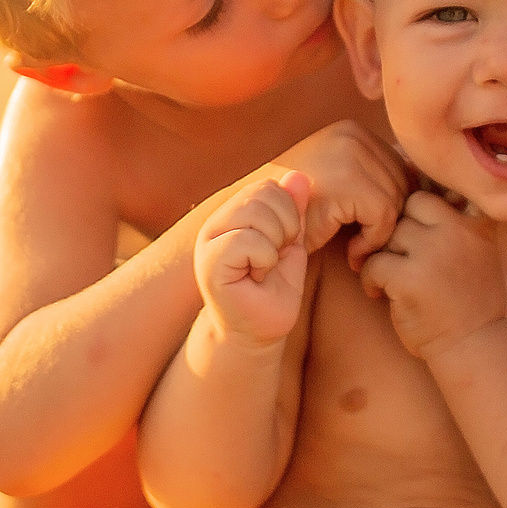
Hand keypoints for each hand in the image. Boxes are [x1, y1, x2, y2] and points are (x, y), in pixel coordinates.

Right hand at [196, 173, 312, 346]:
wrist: (258, 331)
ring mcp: (209, 242)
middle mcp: (215, 223)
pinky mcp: (209, 263)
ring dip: (275, 246)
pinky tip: (257, 278)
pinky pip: (247, 240)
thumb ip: (293, 211)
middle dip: (286, 228)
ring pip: (255, 215)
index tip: (283, 245)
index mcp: (233, 214)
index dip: (290, 214)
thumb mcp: (291, 243)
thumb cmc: (273, 289)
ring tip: (265, 268)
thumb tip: (297, 176)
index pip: (269, 186)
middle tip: (275, 258)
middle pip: (263, 195)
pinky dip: (265, 260)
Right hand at [266, 121, 407, 269]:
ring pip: (396, 201)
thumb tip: (423, 178)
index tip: (371, 232)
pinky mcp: (346, 181)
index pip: (401, 169)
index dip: (394, 206)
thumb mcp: (338, 185)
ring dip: (382, 235)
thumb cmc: (298, 216)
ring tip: (360, 253)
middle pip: (404, 183)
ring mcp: (348, 154)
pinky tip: (353, 255)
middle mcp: (352, 134)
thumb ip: (372, 177)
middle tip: (369, 249)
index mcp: (352, 131)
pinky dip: (373, 243)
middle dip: (391, 221)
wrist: (254, 228)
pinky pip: (383, 216)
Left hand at [359, 190, 504, 360]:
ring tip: (389, 278)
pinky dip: (370, 278)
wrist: (472, 343)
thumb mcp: (477, 247)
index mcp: (474, 222)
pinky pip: (374, 262)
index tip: (411, 235)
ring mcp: (432, 254)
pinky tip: (380, 293)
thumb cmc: (468, 296)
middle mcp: (456, 232)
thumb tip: (415, 178)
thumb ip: (455, 219)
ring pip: (388, 236)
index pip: (430, 193)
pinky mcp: (408, 279)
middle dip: (397, 232)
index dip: (414, 213)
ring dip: (382, 255)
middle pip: (405, 208)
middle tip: (398, 258)